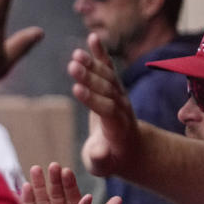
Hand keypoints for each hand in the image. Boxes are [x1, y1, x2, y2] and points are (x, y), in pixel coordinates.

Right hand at [20, 163, 120, 203]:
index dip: (69, 184)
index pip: (72, 198)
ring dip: (38, 187)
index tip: (65, 170)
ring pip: (41, 203)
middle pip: (55, 197)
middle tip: (50, 166)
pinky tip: (24, 188)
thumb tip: (117, 198)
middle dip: (52, 182)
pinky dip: (26, 201)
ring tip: (35, 171)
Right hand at [70, 33, 141, 176]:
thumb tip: (100, 153)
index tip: (76, 89)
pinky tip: (92, 37)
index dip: (92, 99)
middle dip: (90, 77)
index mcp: (118, 127)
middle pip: (106, 89)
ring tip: (75, 54)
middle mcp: (121, 107)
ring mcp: (119, 95)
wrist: (131, 148)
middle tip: (73, 65)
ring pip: (107, 76)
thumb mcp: (103, 166)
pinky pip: (108, 67)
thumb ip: (100, 159)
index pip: (106, 109)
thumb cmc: (111, 159)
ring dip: (92, 63)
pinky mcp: (114, 86)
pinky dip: (100, 52)